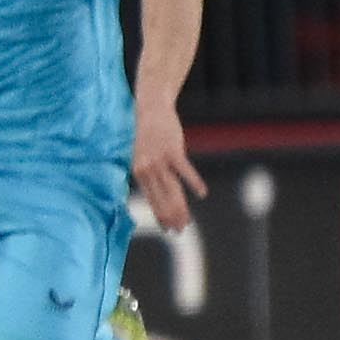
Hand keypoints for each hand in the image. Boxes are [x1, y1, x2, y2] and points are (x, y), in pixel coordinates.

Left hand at [132, 105, 207, 233]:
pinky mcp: (172, 151)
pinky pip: (184, 171)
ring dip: (180, 206)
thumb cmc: (146, 133)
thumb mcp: (141, 155)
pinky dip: (194, 182)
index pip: (150, 199)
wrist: (149, 108)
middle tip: (180, 231)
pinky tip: (202, 194)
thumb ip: (147, 173)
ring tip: (187, 220)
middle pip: (161, 198)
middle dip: (171, 217)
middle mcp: (145, 169)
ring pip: (171, 189)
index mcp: (138, 171)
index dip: (160, 215)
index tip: (168, 230)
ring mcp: (158, 160)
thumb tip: (156, 191)